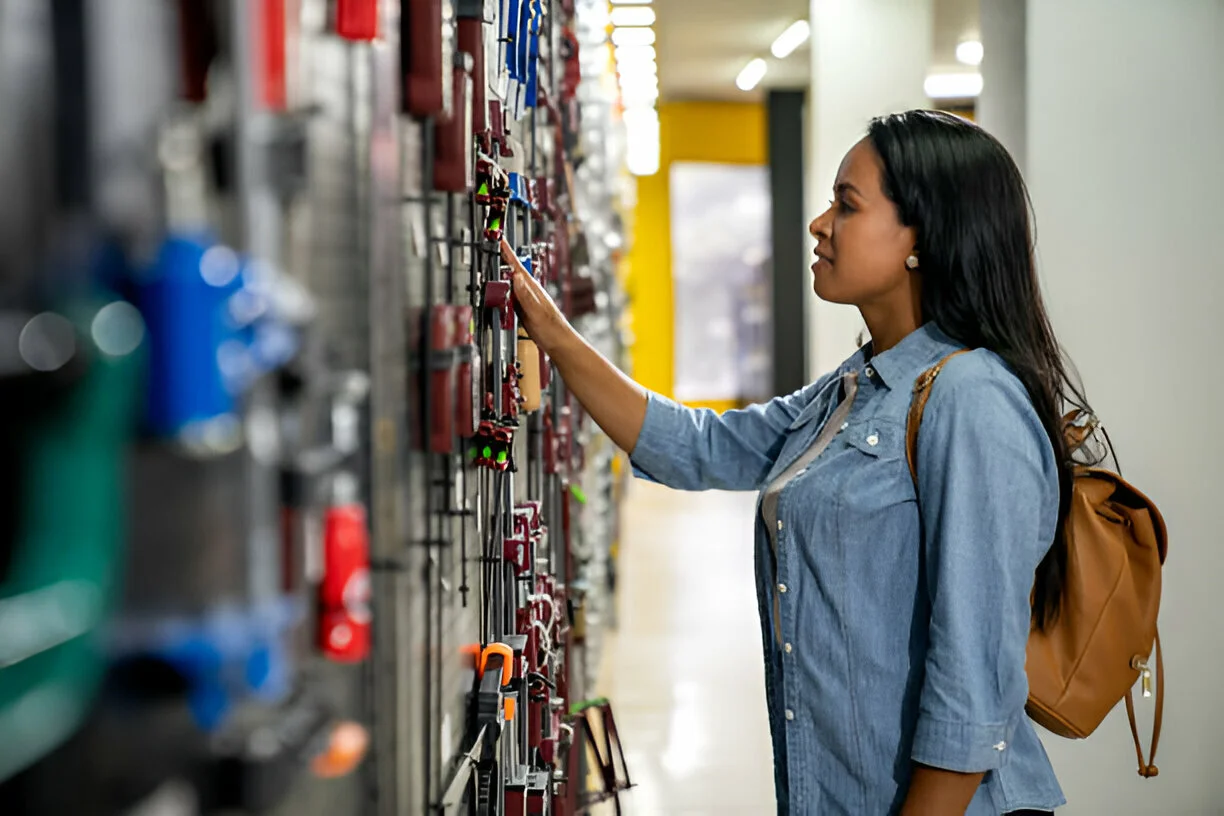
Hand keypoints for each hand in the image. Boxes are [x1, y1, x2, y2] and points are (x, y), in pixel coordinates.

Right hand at [499, 238, 572, 353]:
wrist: (560, 344)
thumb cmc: (552, 330)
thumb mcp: (536, 312)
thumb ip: (526, 295)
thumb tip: (516, 276)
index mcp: (533, 289)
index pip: (518, 267)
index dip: (509, 253)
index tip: (501, 240)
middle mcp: (530, 293)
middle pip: (513, 273)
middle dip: (503, 260)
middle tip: (494, 247)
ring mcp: (527, 301)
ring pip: (510, 285)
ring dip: (502, 275)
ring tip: (494, 264)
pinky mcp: (524, 311)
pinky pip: (510, 298)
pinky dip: (503, 292)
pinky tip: (500, 292)